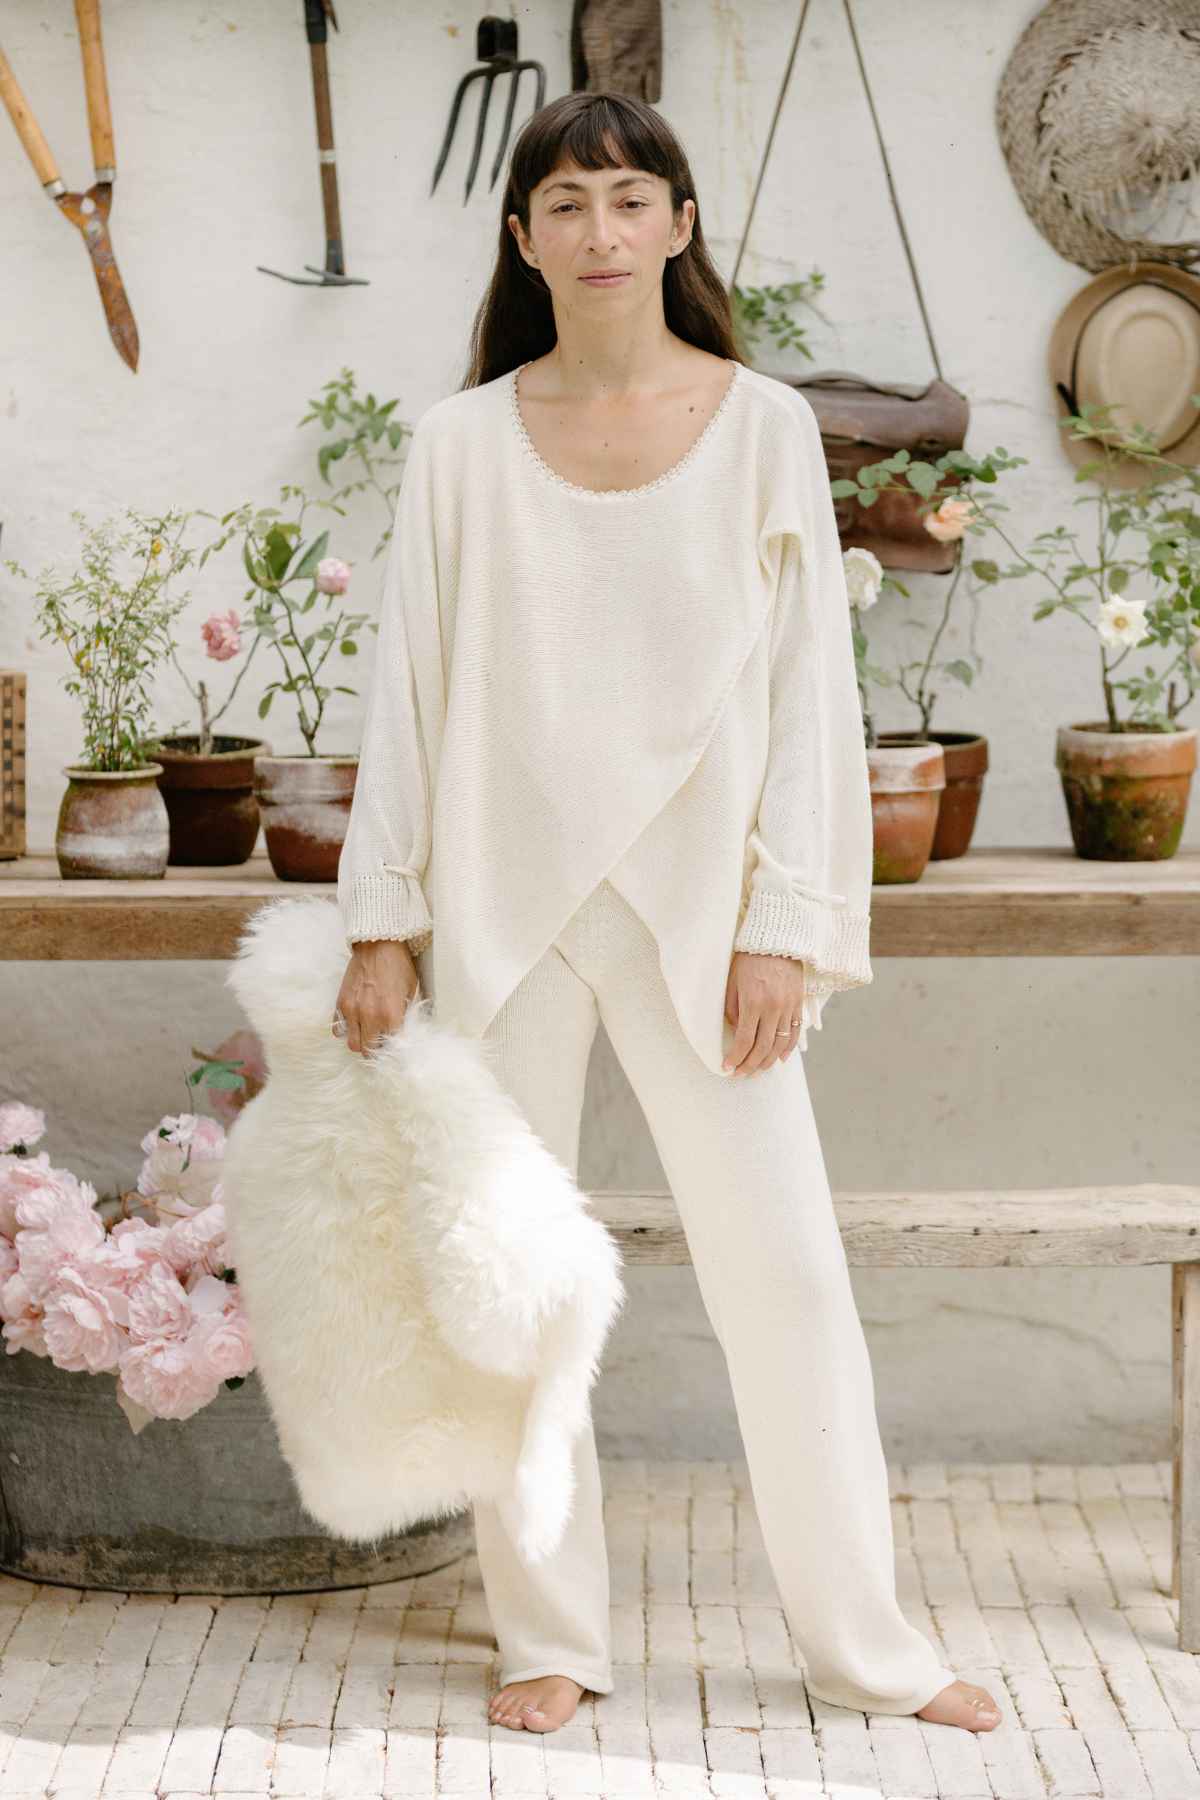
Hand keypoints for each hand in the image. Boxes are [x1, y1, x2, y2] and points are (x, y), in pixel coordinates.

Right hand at [333, 939, 420, 1055]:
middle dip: (377, 1051)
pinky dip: (346, 1031)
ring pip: (352, 1045)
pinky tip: (356, 1024)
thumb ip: (407, 1015)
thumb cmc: (399, 967)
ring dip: (361, 1043)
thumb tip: (406, 1034)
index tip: (397, 1048)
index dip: (395, 1050)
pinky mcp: (340, 1003)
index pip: (391, 1047)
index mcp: (391, 1014)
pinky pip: (338, 1029)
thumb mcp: (412, 991)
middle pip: (369, 1051)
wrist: (378, 945)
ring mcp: (352, 1010)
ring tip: (369, 1035)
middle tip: (383, 1043)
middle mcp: (369, 1016)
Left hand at [722, 951, 805, 1075]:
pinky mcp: (798, 1004)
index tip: (727, 1067)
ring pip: (780, 1044)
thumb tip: (735, 1032)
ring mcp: (788, 1007)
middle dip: (750, 1065)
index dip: (736, 1057)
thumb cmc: (748, 960)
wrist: (775, 941)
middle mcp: (772, 1008)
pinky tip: (779, 1058)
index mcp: (753, 1002)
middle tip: (741, 1074)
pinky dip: (788, 1048)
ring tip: (757, 1070)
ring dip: (768, 1061)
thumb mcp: (732, 982)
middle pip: (762, 1047)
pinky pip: (795, 1032)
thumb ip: (732, 1009)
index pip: (744, 1040)